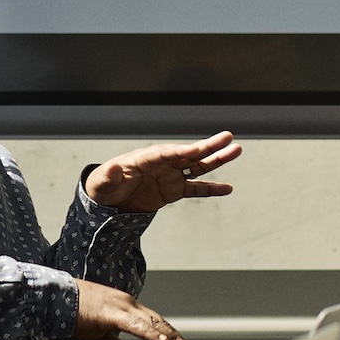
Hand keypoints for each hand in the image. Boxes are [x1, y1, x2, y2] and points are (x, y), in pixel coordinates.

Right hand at [75, 280, 201, 339]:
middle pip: (161, 327)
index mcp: (128, 311)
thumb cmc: (74, 314)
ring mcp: (123, 306)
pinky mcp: (112, 312)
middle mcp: (131, 305)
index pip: (156, 329)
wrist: (54, 297)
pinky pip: (136, 325)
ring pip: (155, 325)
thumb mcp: (99, 336)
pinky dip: (151, 333)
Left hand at [83, 131, 239, 213]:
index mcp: (145, 158)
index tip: (198, 149)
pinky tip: (228, 188)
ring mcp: (170, 176)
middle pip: (188, 153)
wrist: (108, 201)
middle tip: (229, 137)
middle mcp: (162, 163)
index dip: (182, 151)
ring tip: (236, 150)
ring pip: (197, 167)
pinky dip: (211, 189)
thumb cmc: (103, 187)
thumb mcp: (102, 183)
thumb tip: (111, 167)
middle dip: (208, 146)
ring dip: (216, 160)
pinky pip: (195, 189)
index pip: (167, 152)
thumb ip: (109, 175)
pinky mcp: (174, 191)